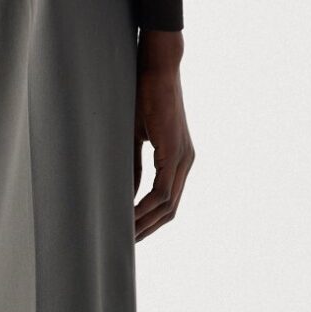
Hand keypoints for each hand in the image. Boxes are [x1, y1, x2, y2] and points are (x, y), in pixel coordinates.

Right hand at [133, 29, 193, 240]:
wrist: (157, 67)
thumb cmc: (143, 95)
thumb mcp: (135, 137)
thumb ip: (133, 166)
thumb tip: (125, 194)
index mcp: (178, 159)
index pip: (168, 201)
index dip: (150, 220)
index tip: (130, 233)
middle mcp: (186, 162)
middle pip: (171, 210)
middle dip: (148, 228)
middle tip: (126, 244)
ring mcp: (183, 158)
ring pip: (168, 204)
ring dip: (145, 222)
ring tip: (124, 236)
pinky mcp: (174, 151)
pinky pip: (162, 190)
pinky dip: (145, 206)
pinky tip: (129, 215)